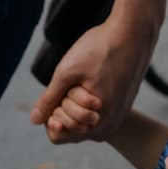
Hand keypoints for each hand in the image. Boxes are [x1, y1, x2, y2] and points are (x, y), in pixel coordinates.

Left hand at [30, 18, 153, 143]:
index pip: (57, 136)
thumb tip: (33, 120)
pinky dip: (87, 100)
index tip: (58, 92)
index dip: (51, 115)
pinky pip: (93, 113)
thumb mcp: (67, 73)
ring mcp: (117, 118)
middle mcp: (109, 127)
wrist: (134, 33)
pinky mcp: (121, 107)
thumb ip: (49, 99)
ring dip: (75, 103)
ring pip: (81, 120)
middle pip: (69, 129)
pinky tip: (93, 80)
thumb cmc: (101, 50)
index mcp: (97, 124)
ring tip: (85, 81)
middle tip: (76, 84)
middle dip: (64, 108)